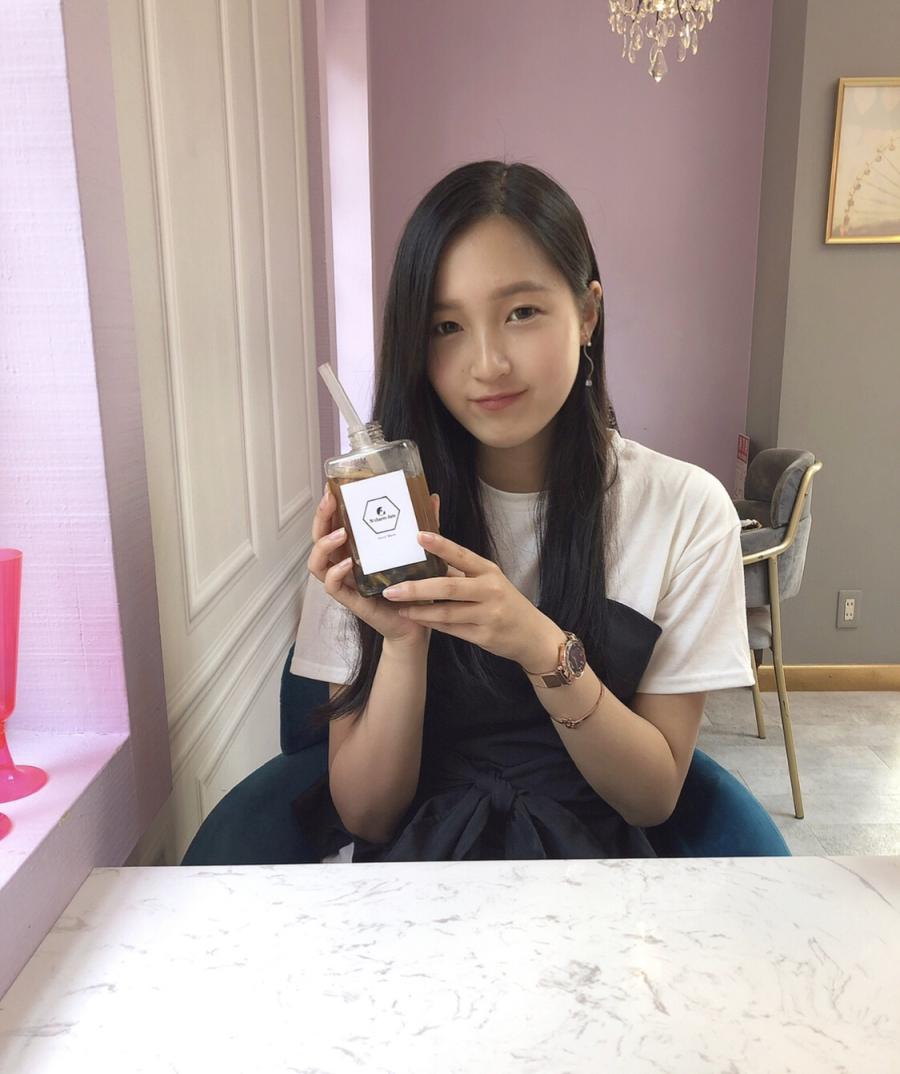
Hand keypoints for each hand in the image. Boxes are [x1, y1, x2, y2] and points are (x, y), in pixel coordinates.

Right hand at [308, 488, 461, 648]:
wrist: (417, 619)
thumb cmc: (413, 585)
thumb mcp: (418, 550)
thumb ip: (424, 526)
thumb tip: (432, 497)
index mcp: (355, 549)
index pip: (332, 524)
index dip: (328, 508)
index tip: (333, 489)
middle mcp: (344, 563)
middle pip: (319, 538)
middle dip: (320, 518)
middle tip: (330, 501)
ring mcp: (345, 582)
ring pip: (317, 563)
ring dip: (324, 545)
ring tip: (341, 533)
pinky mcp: (350, 599)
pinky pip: (332, 586)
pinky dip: (336, 573)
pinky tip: (348, 563)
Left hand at [380, 531, 561, 667]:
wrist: (532, 634)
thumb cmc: (505, 602)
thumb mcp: (490, 581)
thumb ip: (462, 572)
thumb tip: (428, 558)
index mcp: (489, 571)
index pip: (462, 555)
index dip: (440, 545)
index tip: (417, 535)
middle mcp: (490, 590)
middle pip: (448, 586)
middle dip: (417, 587)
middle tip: (392, 588)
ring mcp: (488, 615)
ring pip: (446, 612)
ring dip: (419, 610)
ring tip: (398, 606)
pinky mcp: (484, 636)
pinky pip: (451, 629)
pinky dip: (431, 623)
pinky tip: (416, 618)